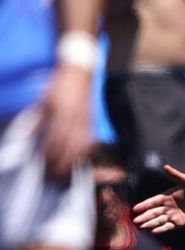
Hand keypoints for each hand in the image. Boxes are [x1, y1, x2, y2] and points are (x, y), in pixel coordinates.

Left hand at [36, 64, 92, 182]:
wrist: (79, 74)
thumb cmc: (59, 85)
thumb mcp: (43, 101)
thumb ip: (36, 119)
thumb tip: (27, 136)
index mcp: (60, 113)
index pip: (55, 140)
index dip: (50, 156)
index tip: (45, 165)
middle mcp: (75, 119)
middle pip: (69, 148)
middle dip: (62, 164)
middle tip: (55, 175)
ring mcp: (86, 121)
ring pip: (82, 147)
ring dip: (75, 161)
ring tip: (68, 172)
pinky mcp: (92, 122)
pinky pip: (91, 141)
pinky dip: (86, 153)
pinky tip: (80, 158)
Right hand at [131, 164, 184, 233]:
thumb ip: (175, 175)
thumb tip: (165, 167)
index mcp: (166, 197)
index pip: (152, 202)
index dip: (143, 205)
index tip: (134, 209)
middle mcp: (166, 207)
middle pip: (153, 213)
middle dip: (144, 217)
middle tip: (134, 221)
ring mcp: (172, 215)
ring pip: (158, 220)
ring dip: (149, 224)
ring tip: (141, 228)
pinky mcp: (178, 222)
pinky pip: (167, 227)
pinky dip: (160, 229)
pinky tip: (152, 231)